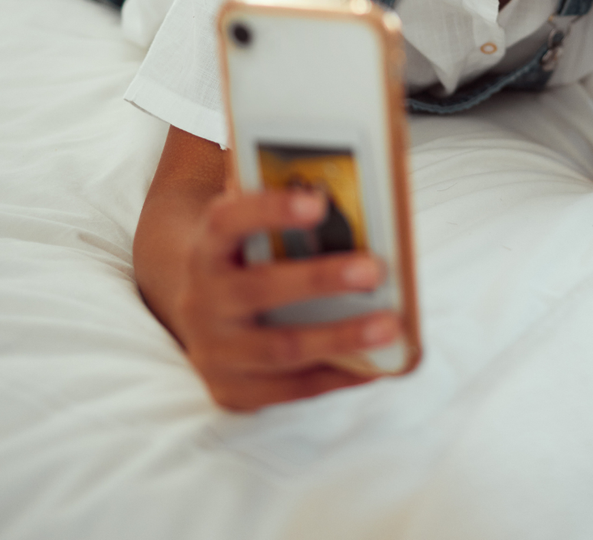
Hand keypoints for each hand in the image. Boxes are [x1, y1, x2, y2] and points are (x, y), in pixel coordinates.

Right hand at [168, 186, 400, 410]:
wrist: (202, 324)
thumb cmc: (248, 267)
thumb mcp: (249, 238)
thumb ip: (283, 220)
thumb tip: (352, 205)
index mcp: (207, 250)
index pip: (226, 222)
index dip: (269, 210)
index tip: (318, 203)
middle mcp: (203, 300)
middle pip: (260, 288)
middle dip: (320, 279)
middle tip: (375, 270)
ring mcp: (214, 351)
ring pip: (281, 347)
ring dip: (341, 338)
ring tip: (390, 326)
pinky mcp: (233, 390)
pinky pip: (292, 389)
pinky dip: (339, 377)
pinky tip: (377, 365)